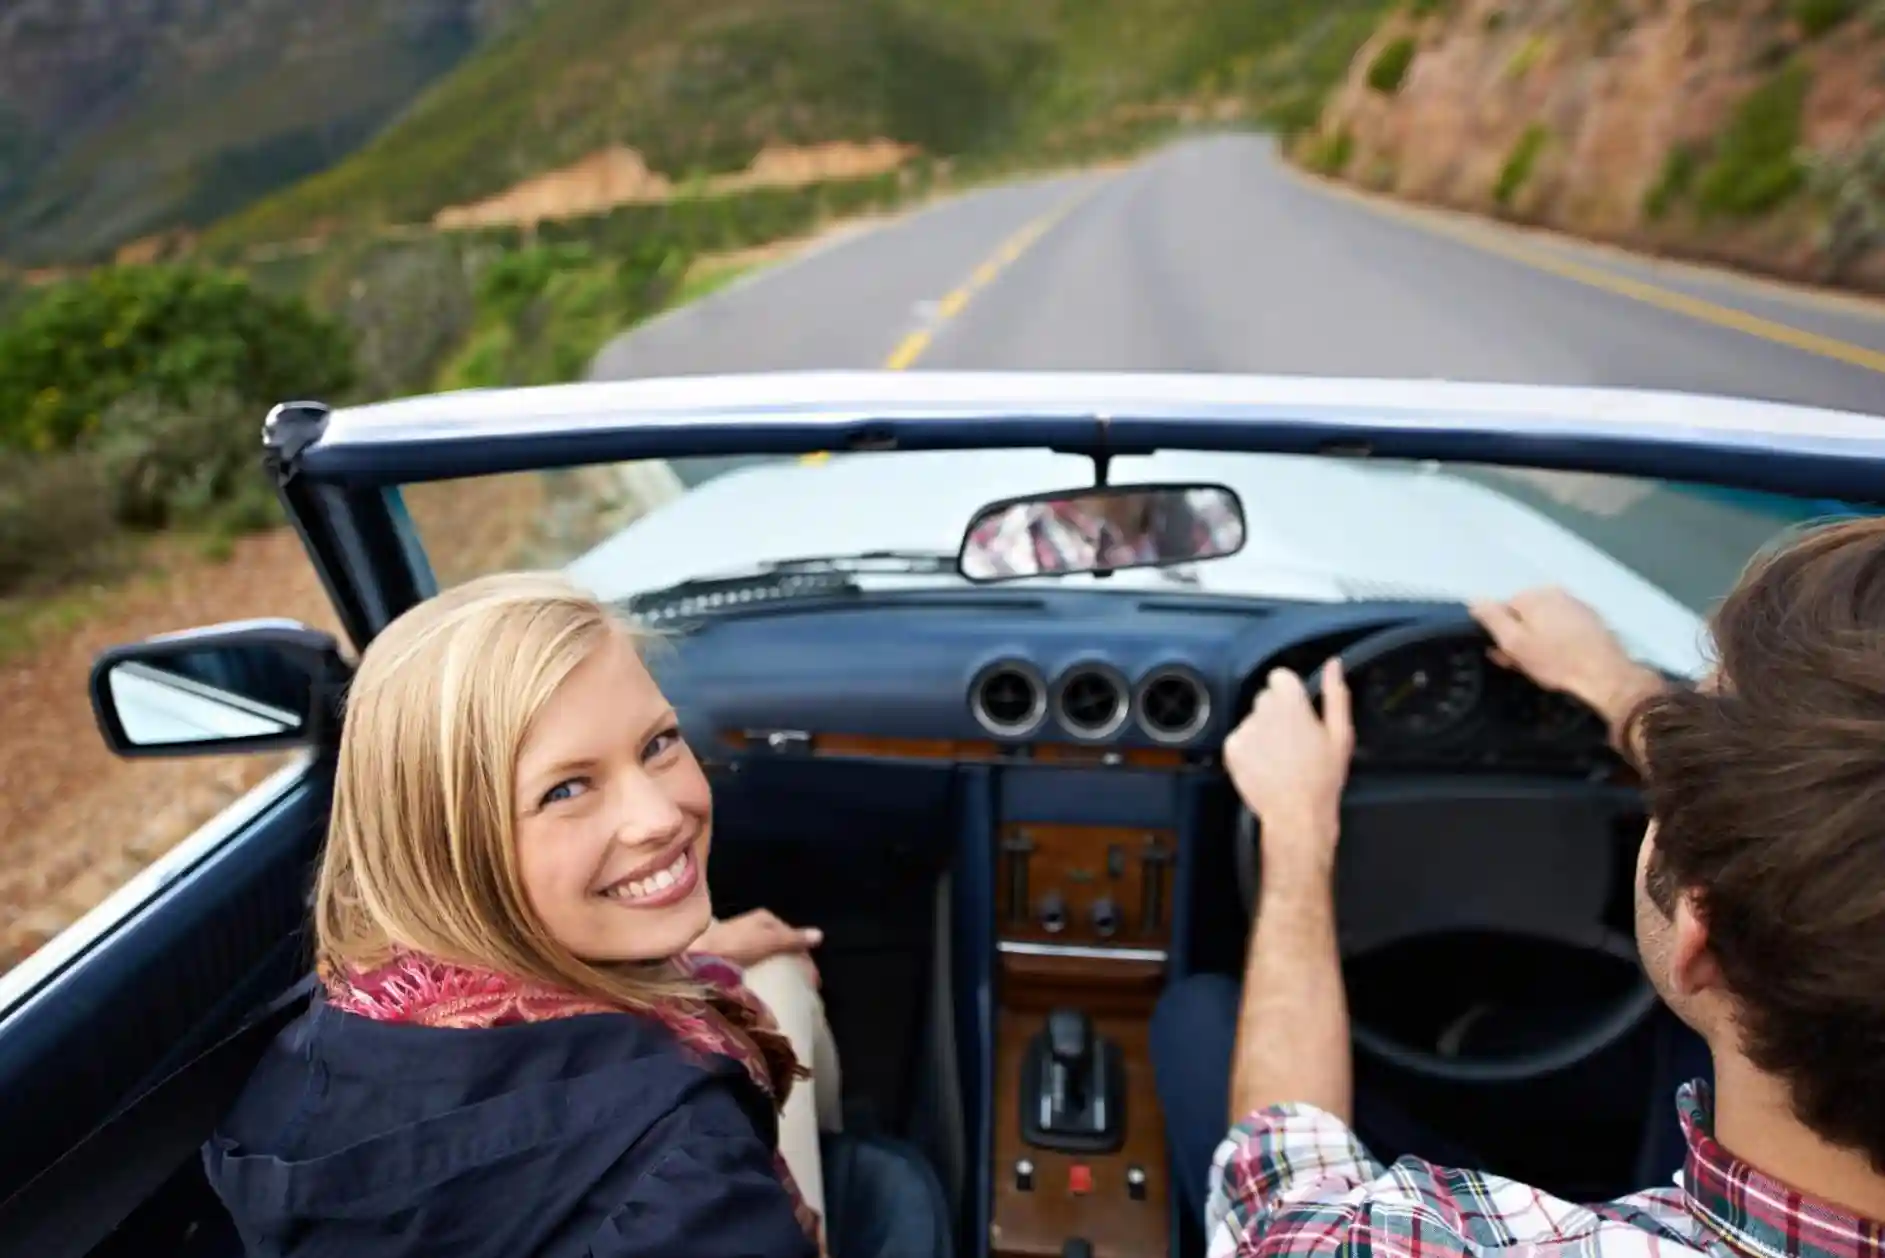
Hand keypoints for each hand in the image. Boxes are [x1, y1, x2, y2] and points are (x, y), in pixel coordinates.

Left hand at [692, 909, 822, 979]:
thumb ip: (792, 939)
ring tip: (786, 990)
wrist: (695, 956)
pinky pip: (756, 964)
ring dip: (780, 970)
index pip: (794, 937)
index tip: (812, 982)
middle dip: (795, 965)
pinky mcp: (730, 955)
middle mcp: (755, 926)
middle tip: (803, 989)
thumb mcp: (767, 940)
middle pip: (782, 945)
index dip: (805, 958)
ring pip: (770, 955)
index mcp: (766, 919)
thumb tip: (820, 935)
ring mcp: (742, 940)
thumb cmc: (734, 945)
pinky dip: (765, 974)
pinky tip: (764, 985)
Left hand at [1225, 659, 1352, 880]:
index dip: (1289, 693)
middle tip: (1293, 740)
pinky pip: (1239, 739)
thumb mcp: (1340, 734)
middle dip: (1277, 713)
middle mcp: (1263, 711)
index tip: (1298, 711)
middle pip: (1265, 698)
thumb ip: (1335, 694)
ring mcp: (1245, 730)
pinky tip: (1266, 766)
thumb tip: (1333, 665)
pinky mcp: (1231, 749)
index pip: (1280, 676)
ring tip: (1280, 758)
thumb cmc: (1322, 778)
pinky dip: (1249, 749)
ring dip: (1263, 732)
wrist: (1296, 814)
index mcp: (1291, 703)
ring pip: (1253, 720)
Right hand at [1469, 587, 1662, 729]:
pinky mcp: (1592, 618)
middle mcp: (1554, 592)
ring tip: (1546, 664)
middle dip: (1522, 636)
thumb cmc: (1555, 661)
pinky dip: (1560, 638)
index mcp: (1532, 596)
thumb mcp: (1514, 643)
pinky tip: (1565, 657)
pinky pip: (1565, 625)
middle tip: (1526, 664)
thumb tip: (1474, 600)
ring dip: (1541, 638)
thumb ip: (1492, 619)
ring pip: (1546, 620)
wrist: (1605, 674)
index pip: (1503, 610)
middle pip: (1525, 614)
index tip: (1507, 656)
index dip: (1501, 635)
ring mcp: (1576, 603)